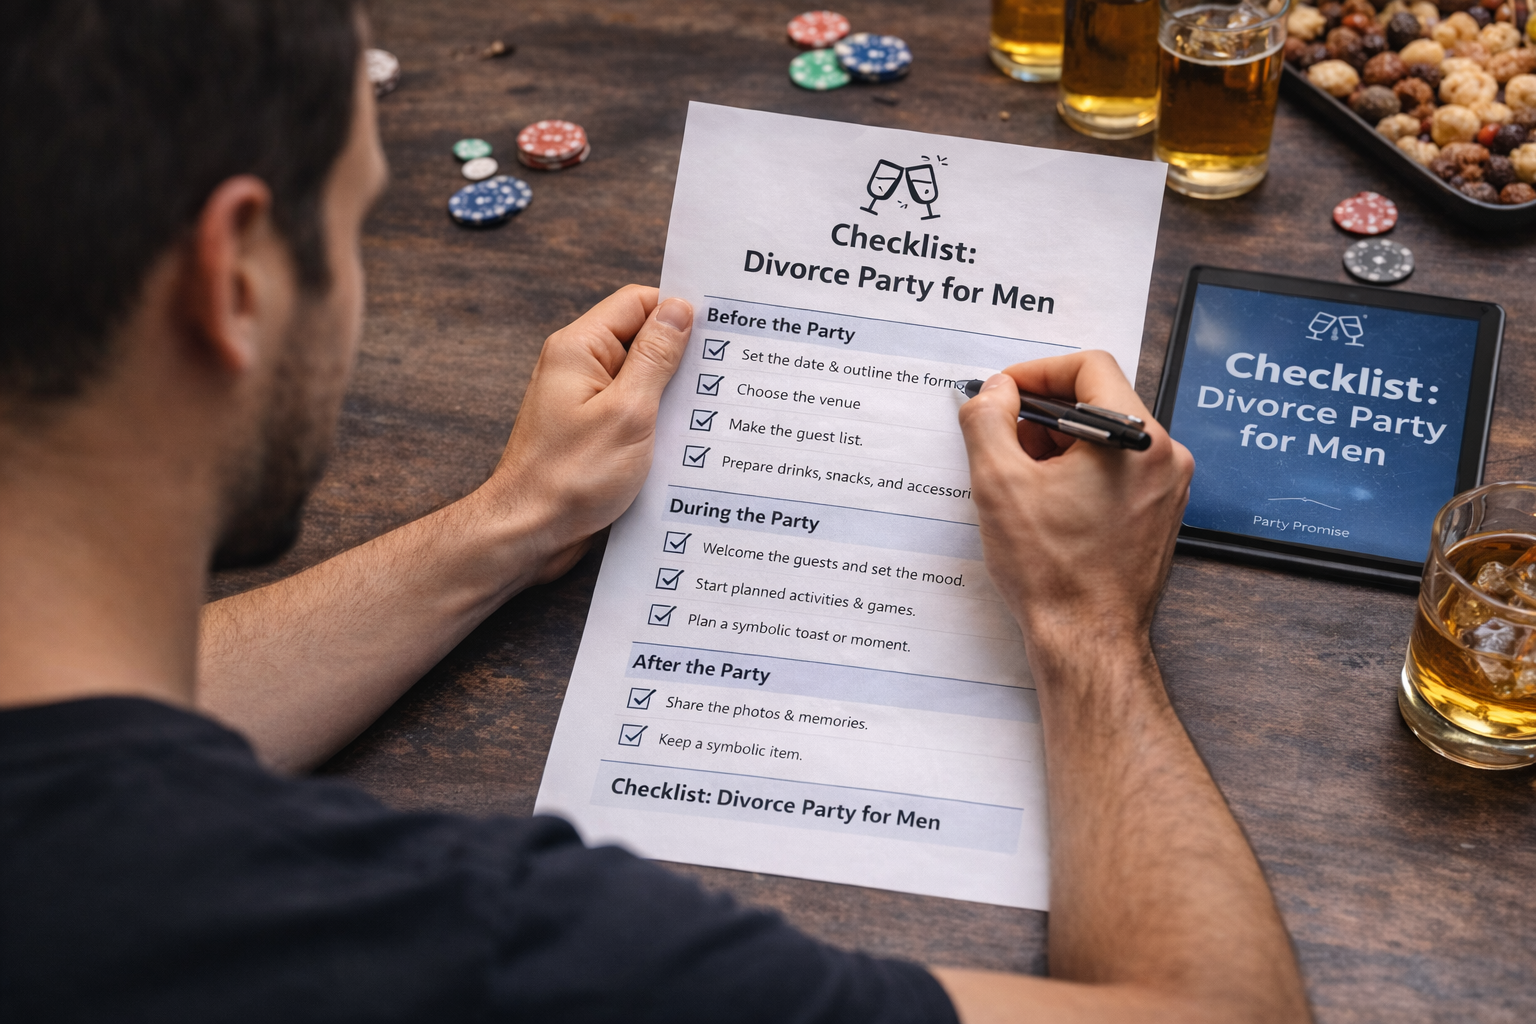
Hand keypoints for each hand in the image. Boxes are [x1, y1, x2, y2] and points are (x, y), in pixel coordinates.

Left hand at [475, 285, 691, 581]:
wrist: (528, 533)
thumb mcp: (628, 413)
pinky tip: (683, 437)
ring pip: (640, 378)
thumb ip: (656, 358)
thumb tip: (679, 311)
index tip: (719, 329)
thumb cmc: (570, 478)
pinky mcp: (590, 430)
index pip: (638, 302)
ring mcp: (583, 400)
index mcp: (580, 349)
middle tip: (723, 370)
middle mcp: (578, 367)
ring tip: (707, 408)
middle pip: (641, 337)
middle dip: (682, 354)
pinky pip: (632, 409)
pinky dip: (657, 418)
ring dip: (671, 392)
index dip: (679, 311)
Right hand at [957, 351, 1193, 653]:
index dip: (1037, 373)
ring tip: (1020, 479)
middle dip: (1042, 413)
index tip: (1003, 395)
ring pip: (1105, 435)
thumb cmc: (1053, 574)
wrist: (1087, 641)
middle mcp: (1164, 456)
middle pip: (1098, 399)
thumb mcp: (999, 484)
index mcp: (1136, 439)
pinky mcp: (1158, 512)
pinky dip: (1078, 470)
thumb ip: (989, 421)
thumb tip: (995, 392)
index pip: (1090, 366)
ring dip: (1057, 444)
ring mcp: (1166, 486)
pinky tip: (1044, 502)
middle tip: (1002, 439)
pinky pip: (1116, 468)